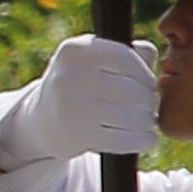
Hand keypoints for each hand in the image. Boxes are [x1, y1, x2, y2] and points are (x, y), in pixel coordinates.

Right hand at [10, 33, 165, 164]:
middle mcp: (69, 76)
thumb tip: (149, 51)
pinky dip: (140, 140)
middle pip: (130, 89)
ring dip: (146, 121)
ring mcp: (71, 107)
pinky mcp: (76, 135)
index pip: (123, 58)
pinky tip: (149, 139)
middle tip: (150, 107)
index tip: (151, 84)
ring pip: (130, 116)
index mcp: (74, 50)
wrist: (41, 120)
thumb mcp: (93, 61)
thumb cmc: (79, 84)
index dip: (144, 73)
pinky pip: (121, 139)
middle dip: (148, 100)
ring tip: (149, 122)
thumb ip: (126, 53)